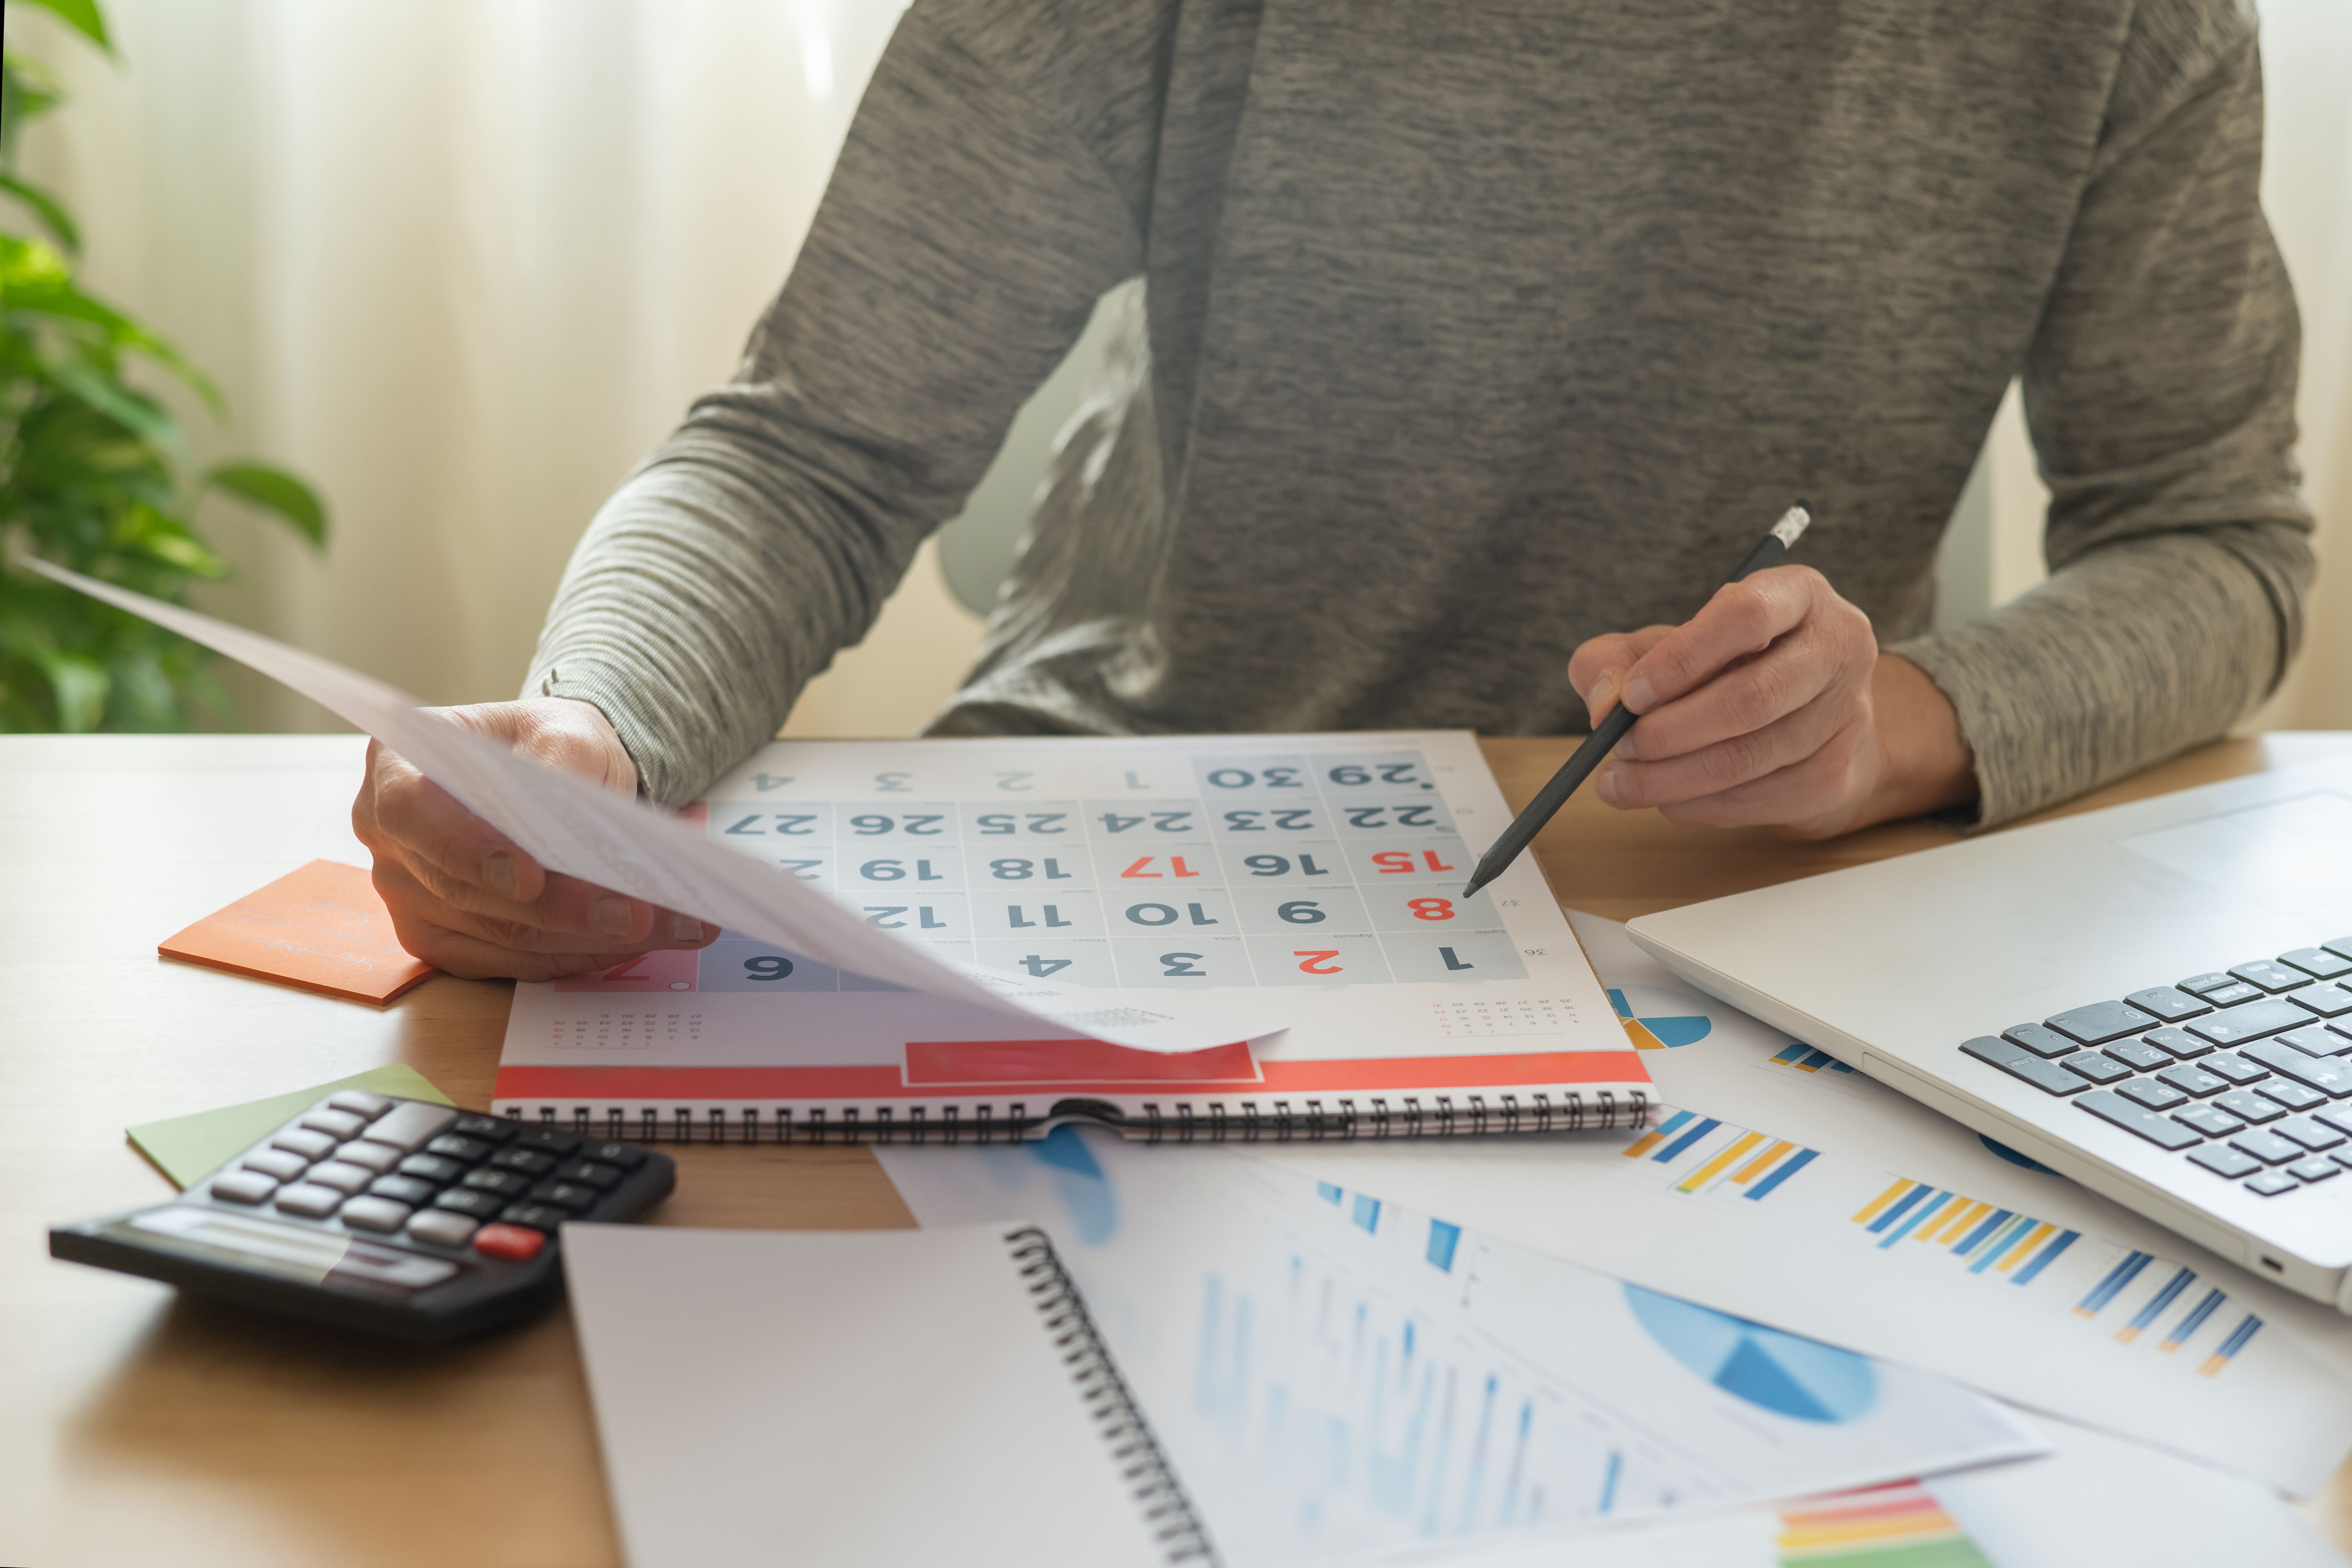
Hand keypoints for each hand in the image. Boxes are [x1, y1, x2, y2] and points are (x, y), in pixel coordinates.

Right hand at [352, 697, 717, 979]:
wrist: (559, 777)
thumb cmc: (551, 746)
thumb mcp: (566, 730)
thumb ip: (562, 759)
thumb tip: (570, 807)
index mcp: (397, 767)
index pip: (414, 813)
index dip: (470, 850)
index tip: (532, 878)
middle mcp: (390, 838)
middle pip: (469, 890)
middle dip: (563, 908)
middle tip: (639, 914)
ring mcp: (410, 896)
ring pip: (499, 936)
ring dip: (588, 939)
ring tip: (670, 926)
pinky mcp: (446, 941)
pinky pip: (510, 964)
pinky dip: (578, 956)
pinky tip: (637, 943)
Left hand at [1566, 565, 1976, 837]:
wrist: (1797, 720)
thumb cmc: (1717, 668)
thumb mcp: (1659, 645)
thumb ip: (1614, 659)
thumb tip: (1604, 701)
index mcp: (1798, 594)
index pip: (1746, 616)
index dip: (1682, 659)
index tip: (1631, 696)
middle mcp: (1838, 648)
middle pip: (1751, 698)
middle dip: (1671, 731)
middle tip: (1618, 748)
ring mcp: (1845, 715)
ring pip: (1750, 759)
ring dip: (1672, 779)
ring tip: (1621, 782)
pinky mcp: (1835, 775)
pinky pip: (1756, 800)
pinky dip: (1697, 805)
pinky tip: (1665, 798)